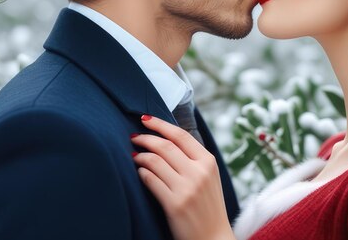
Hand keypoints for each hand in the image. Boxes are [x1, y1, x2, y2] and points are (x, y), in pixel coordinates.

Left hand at [132, 115, 235, 239]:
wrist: (213, 237)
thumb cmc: (208, 206)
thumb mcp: (209, 177)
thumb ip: (193, 159)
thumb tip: (166, 139)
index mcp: (208, 162)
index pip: (181, 135)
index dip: (160, 124)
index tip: (145, 118)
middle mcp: (199, 172)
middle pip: (165, 146)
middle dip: (146, 138)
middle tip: (134, 137)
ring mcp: (187, 188)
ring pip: (155, 161)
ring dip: (140, 155)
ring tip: (134, 155)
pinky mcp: (174, 204)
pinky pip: (151, 180)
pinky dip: (142, 173)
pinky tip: (139, 172)